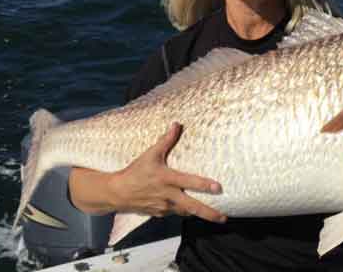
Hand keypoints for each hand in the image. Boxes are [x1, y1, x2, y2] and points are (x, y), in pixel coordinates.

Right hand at [109, 122, 226, 222]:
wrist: (118, 192)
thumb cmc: (135, 172)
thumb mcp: (150, 154)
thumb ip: (165, 140)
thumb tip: (176, 124)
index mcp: (167, 179)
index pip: (189, 182)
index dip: (204, 185)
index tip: (218, 188)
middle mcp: (168, 195)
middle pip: (192, 207)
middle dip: (209, 213)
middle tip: (223, 218)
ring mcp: (164, 207)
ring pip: (186, 212)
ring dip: (199, 213)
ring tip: (214, 215)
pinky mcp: (160, 214)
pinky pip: (175, 213)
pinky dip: (184, 211)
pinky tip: (190, 208)